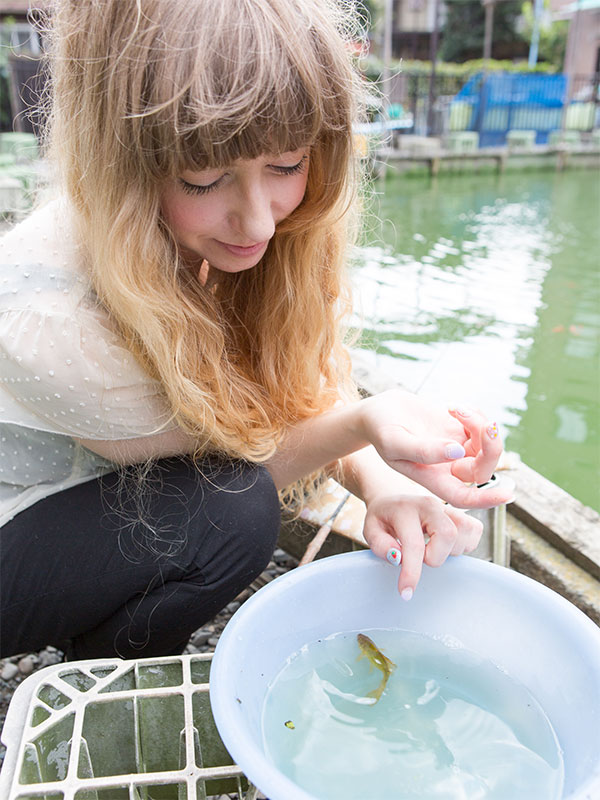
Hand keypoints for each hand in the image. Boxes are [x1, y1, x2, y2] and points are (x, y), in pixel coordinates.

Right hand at [359, 390, 512, 507]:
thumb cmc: (380, 429)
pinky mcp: (460, 431)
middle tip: (487, 425)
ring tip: (456, 409)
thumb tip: (458, 451)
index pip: (464, 498)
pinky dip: (476, 414)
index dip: (487, 499)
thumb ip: (424, 450)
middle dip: (491, 448)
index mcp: (432, 479)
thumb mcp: (394, 441)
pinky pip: (481, 427)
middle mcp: (448, 468)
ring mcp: (457, 449)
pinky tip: (452, 408)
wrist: (379, 411)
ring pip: (486, 446)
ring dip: (481, 425)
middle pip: (483, 469)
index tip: (508, 493)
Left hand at [363, 493, 483, 597]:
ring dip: (449, 551)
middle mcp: (431, 504)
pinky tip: (444, 545)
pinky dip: (462, 545)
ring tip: (431, 548)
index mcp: (405, 508)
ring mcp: (448, 507)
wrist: (394, 499)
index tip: (406, 592)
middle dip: (435, 557)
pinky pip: (474, 532)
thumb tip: (398, 558)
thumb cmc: (384, 518)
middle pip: (448, 535)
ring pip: (464, 533)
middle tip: (420, 557)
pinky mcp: (462, 513)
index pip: (414, 544)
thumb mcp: (370, 530)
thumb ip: (380, 545)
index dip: (412, 572)